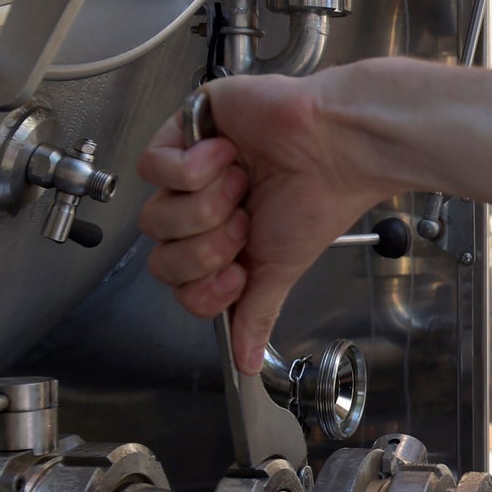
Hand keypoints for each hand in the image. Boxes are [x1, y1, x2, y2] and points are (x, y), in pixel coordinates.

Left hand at [135, 70, 394, 370]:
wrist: (336, 148)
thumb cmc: (320, 198)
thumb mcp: (281, 268)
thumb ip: (256, 313)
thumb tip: (248, 363)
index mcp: (223, 239)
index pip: (178, 281)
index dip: (203, 284)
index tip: (239, 272)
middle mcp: (201, 206)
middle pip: (161, 252)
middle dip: (207, 246)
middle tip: (244, 221)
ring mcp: (189, 169)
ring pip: (154, 213)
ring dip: (206, 205)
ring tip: (243, 181)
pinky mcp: (184, 128)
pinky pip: (155, 166)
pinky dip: (194, 168)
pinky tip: (229, 154)